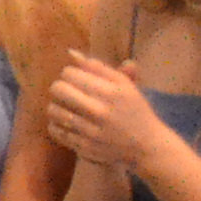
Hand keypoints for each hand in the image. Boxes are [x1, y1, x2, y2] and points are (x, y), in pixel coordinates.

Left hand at [44, 54, 160, 171]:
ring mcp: (91, 131)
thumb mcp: (125, 86)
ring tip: (66, 107)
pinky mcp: (84, 147)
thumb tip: (71, 53)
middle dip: (59, 88)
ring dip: (56, 106)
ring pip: (53, 110)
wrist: (147, 146)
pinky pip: (55, 130)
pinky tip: (67, 123)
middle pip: (58, 89)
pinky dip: (56, 124)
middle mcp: (100, 111)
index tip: (76, 79)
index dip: (69, 74)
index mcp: (111, 92)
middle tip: (67, 92)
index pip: (70, 74)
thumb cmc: (135, 111)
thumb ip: (98, 68)